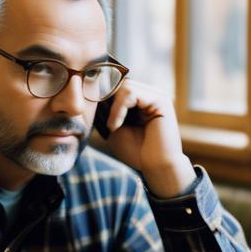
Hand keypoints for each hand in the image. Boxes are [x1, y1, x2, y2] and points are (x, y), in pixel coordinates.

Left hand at [98, 79, 194, 196]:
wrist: (156, 168)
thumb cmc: (136, 152)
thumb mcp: (114, 127)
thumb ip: (107, 110)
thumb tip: (92, 90)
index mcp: (141, 101)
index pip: (117, 86)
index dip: (101, 96)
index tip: (89, 111)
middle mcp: (150, 95)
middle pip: (120, 83)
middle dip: (106, 100)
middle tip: (102, 121)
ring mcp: (156, 95)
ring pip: (125, 85)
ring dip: (112, 107)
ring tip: (112, 127)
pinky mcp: (161, 100)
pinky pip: (130, 92)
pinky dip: (118, 109)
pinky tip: (116, 126)